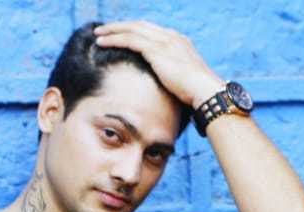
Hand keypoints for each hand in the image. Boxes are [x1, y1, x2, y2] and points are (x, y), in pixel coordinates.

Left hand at [93, 21, 223, 108]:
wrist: (206, 92)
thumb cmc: (197, 94)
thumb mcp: (185, 81)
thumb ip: (174, 77)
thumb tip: (167, 88)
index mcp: (178, 42)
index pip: (151, 31)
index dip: (134, 31)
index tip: (121, 36)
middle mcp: (171, 37)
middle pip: (139, 25)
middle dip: (121, 26)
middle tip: (105, 30)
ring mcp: (164, 42)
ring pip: (132, 29)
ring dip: (113, 30)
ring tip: (98, 34)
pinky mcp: (156, 51)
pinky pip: (129, 39)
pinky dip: (114, 39)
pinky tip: (102, 42)